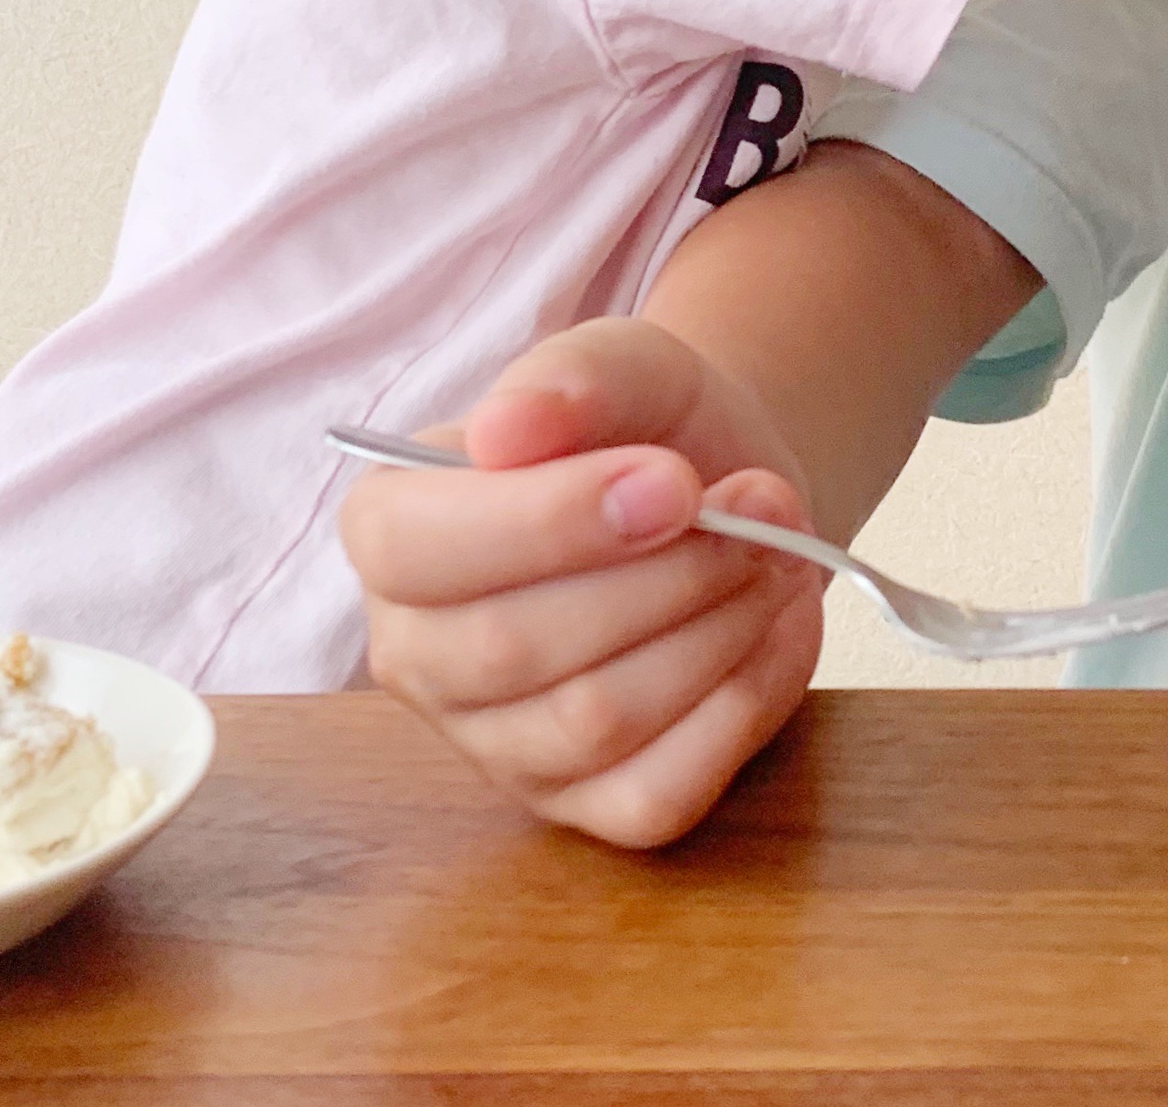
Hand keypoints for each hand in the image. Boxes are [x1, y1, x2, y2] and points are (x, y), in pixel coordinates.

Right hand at [341, 318, 823, 848]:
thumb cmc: (643, 426)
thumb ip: (567, 380)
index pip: (418, 554)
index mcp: (391, 533)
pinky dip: (747, 699)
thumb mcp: (619, 361)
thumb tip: (505, 429)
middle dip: (664, 571)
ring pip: (596, 721)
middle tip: (757, 502)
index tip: (672, 479)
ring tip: (774, 548)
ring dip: (717, 625)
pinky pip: (663, 791)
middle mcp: (420, 656)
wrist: (723, 485)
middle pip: (514, 647)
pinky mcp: (590, 807)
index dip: (551, 522)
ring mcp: (500, 748)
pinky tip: (776, 622)